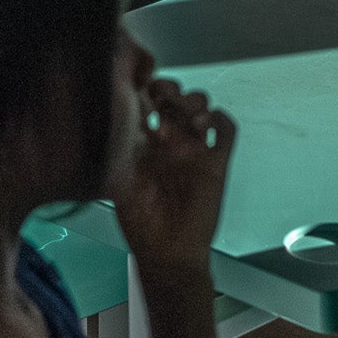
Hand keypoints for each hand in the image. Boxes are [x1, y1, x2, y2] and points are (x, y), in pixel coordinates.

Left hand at [112, 75, 233, 270]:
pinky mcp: (216, 164)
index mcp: (143, 143)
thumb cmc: (140, 223)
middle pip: (174, 96)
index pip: (146, 100)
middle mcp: (170, 142)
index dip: (143, 86)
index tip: (138, 83)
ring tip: (183, 113)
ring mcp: (193, 151)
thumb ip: (118, 145)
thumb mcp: (119, 177)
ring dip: (193, 101)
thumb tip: (111, 113)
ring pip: (201, 106)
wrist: (167, 255)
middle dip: (169, 87)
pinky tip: (204, 125)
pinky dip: (219, 118)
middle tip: (161, 94)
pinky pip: (226, 131)